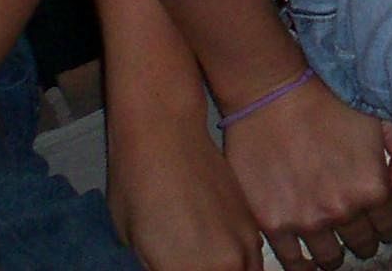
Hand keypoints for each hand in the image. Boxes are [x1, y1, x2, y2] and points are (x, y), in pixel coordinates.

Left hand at [107, 109, 265, 270]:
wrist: (165, 132)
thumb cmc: (136, 190)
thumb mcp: (136, 249)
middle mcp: (229, 264)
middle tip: (192, 267)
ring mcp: (247, 243)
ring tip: (210, 265)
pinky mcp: (253, 223)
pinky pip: (255, 261)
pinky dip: (242, 267)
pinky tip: (227, 263)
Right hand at [220, 75, 391, 269]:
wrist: (273, 93)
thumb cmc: (328, 100)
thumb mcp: (379, 119)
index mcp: (373, 188)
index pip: (390, 228)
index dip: (386, 224)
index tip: (379, 221)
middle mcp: (343, 210)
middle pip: (362, 245)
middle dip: (362, 237)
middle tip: (353, 227)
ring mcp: (306, 221)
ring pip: (329, 259)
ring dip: (333, 252)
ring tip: (329, 241)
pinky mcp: (273, 224)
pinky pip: (292, 261)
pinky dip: (301, 263)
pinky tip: (304, 259)